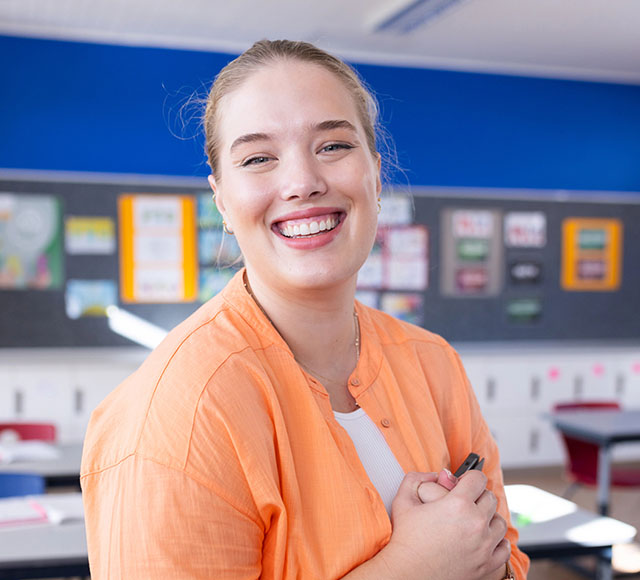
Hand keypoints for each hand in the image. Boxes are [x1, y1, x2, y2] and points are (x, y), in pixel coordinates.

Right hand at [380, 470, 509, 579]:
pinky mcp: (487, 565)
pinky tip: (483, 539)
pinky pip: (505, 548)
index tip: (463, 483)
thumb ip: (416, 479)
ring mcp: (484, 546)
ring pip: (500, 522)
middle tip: (464, 502)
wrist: (408, 575)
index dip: (469, 477)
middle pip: (490, 498)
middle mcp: (475, 523)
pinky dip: (497, 541)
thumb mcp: (403, 501)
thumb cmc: (405, 540)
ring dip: (488, 518)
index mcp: (457, 504)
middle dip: (477, 496)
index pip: (478, 478)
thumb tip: (435, 475)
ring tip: (473, 521)